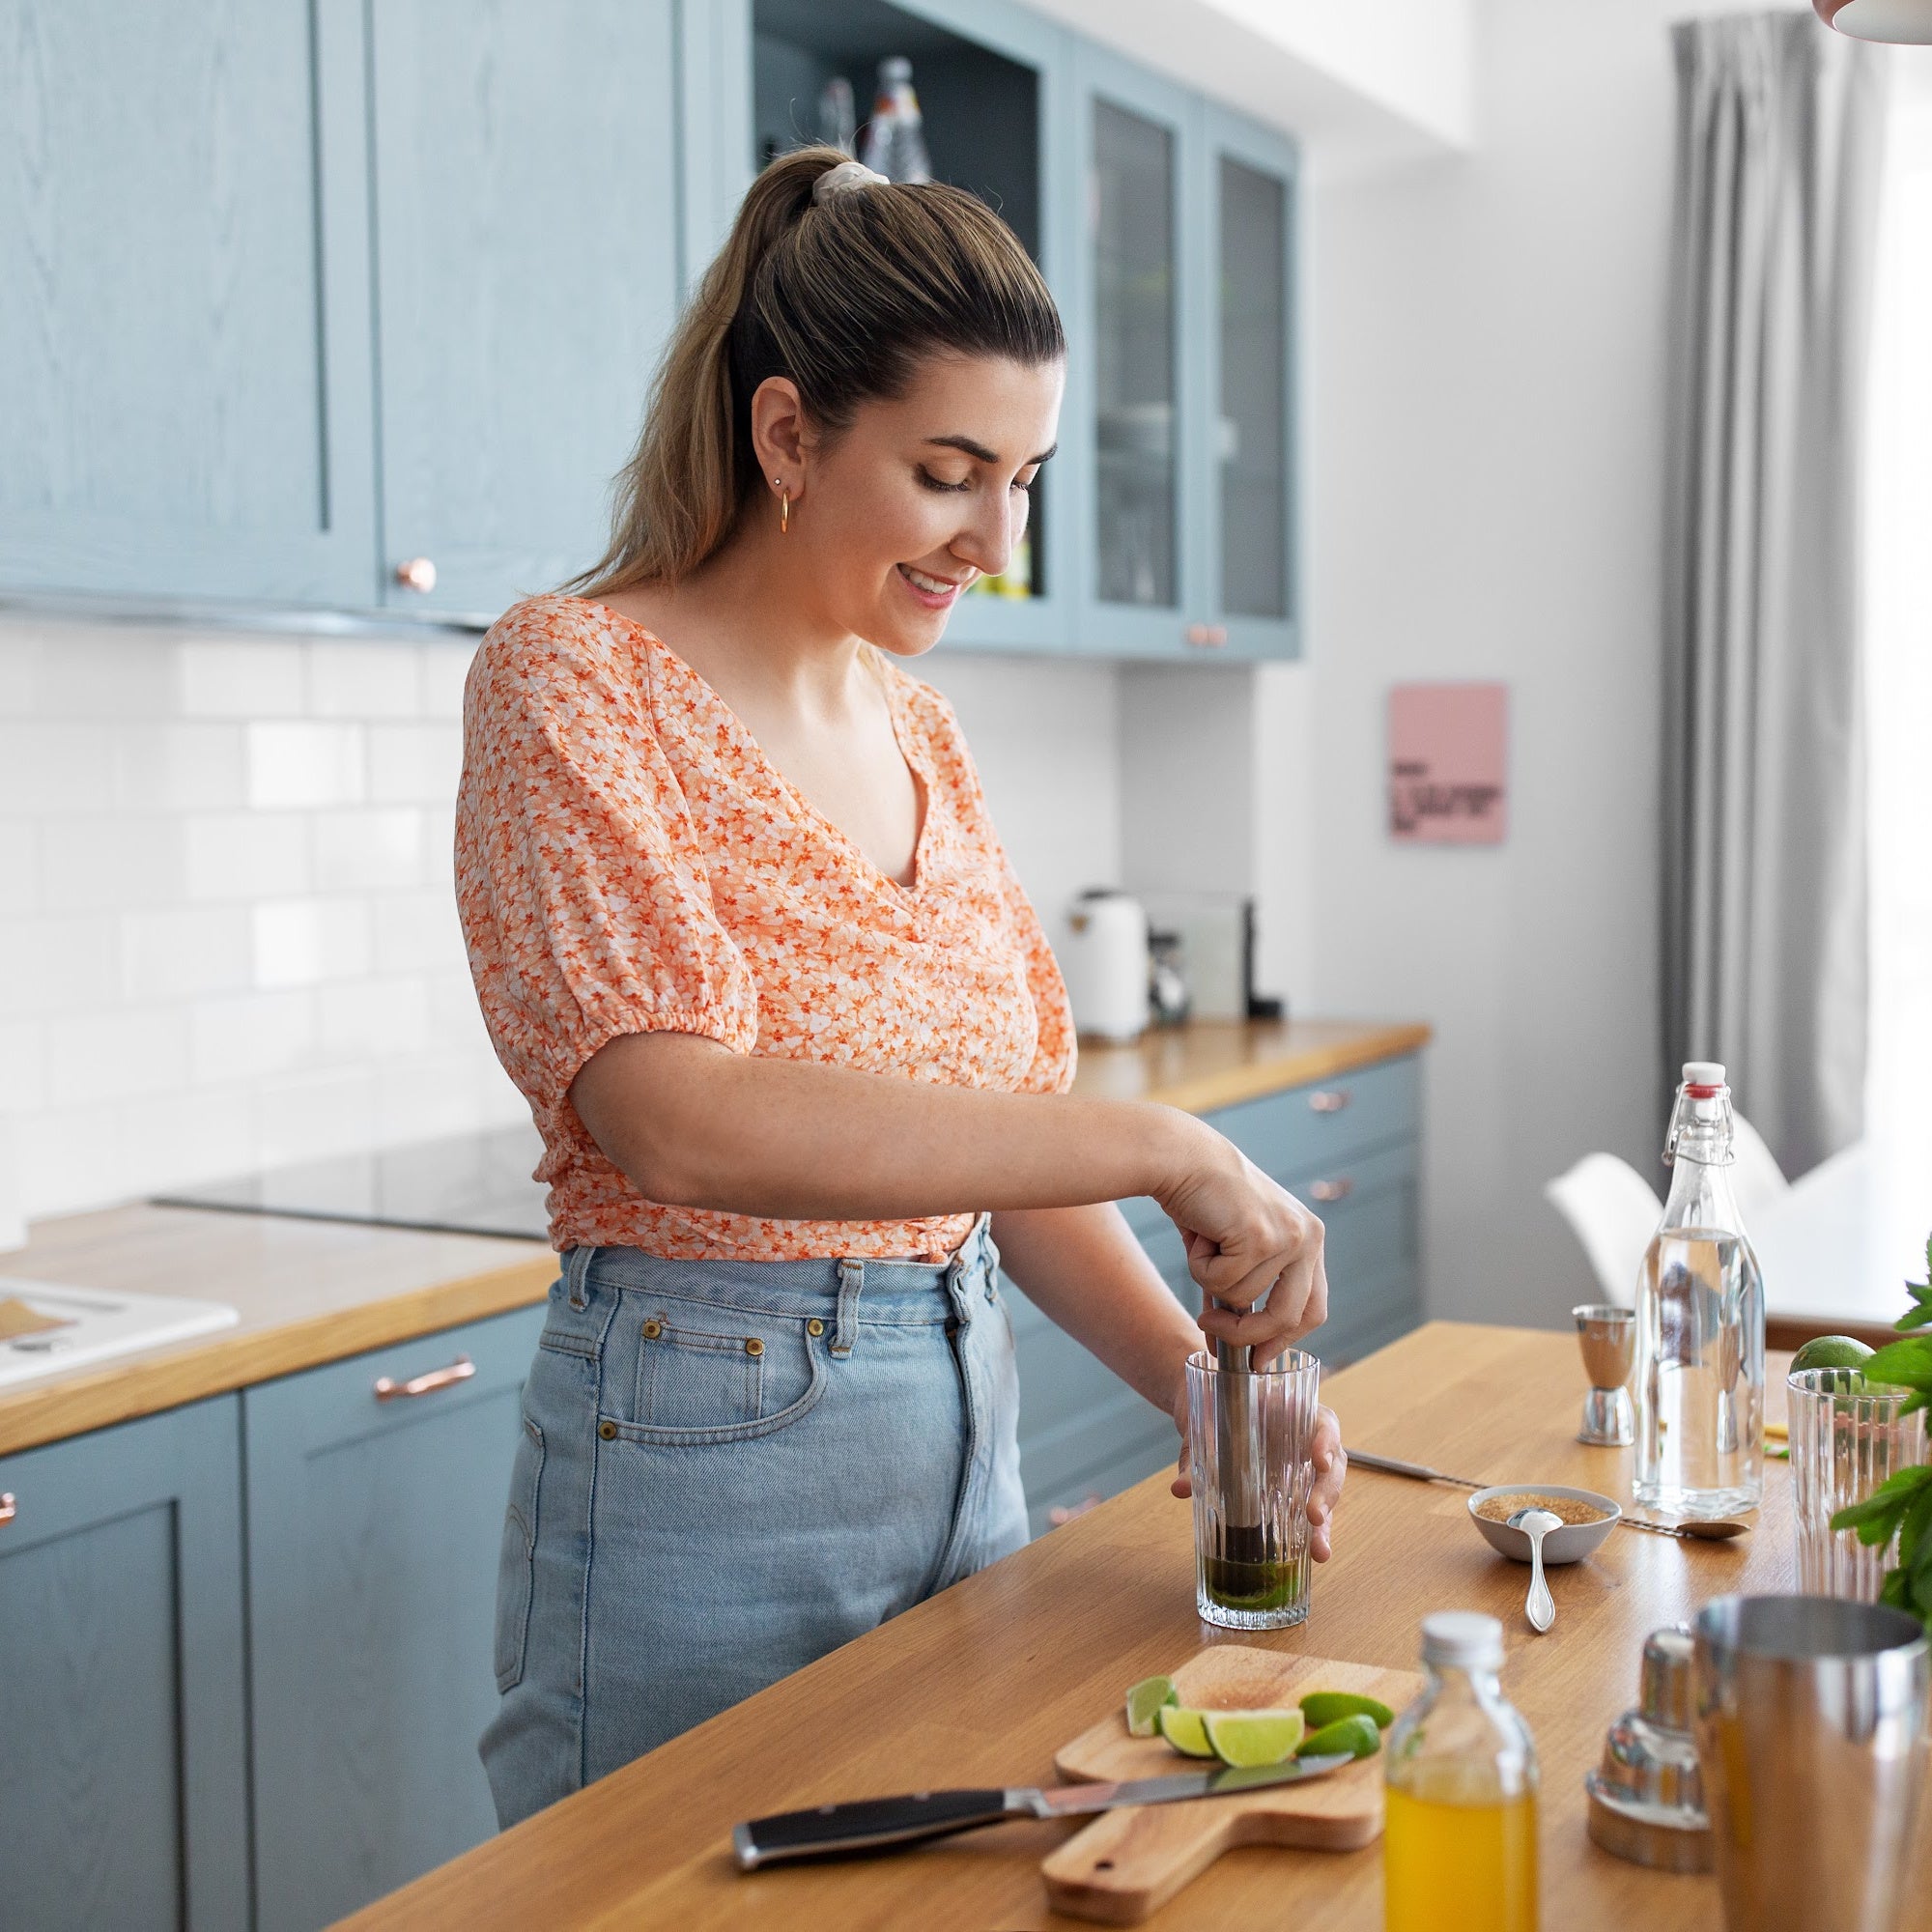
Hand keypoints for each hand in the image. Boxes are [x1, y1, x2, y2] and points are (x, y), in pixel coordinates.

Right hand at [1156, 1124, 1327, 1359]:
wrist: (1182, 1158)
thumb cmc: (1203, 1202)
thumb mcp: (1233, 1251)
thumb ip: (1239, 1295)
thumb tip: (1224, 1348)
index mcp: (1310, 1239)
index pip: (1313, 1308)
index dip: (1284, 1339)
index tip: (1257, 1358)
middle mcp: (1309, 1237)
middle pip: (1289, 1317)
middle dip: (1248, 1335)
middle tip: (1211, 1330)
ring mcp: (1288, 1237)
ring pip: (1246, 1301)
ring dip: (1211, 1283)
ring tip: (1203, 1244)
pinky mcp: (1260, 1236)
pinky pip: (1222, 1283)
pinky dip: (1200, 1266)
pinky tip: (1199, 1234)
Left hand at [1170, 1387, 1346, 1563]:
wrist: (1208, 1410)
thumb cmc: (1213, 1408)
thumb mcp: (1201, 1424)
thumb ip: (1193, 1453)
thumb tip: (1181, 1488)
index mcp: (1293, 1411)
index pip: (1323, 1422)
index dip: (1325, 1440)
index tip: (1318, 1459)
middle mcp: (1306, 1440)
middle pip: (1332, 1464)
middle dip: (1327, 1492)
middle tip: (1314, 1515)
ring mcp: (1303, 1467)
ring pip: (1326, 1493)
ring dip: (1325, 1522)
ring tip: (1318, 1550)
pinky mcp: (1296, 1491)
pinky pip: (1310, 1511)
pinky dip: (1313, 1533)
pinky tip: (1314, 1555)